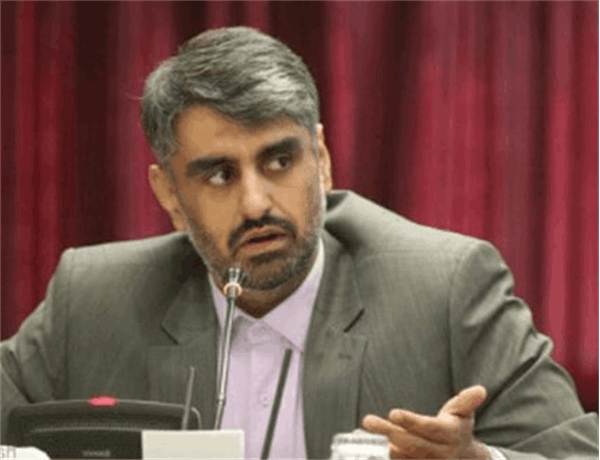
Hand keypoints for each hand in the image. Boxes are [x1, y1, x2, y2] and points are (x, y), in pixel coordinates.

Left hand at [362, 385, 490, 459]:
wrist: (464, 458)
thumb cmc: (457, 428)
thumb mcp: (463, 413)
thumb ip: (467, 401)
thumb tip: (480, 390)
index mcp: (450, 435)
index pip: (429, 428)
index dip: (411, 422)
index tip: (393, 413)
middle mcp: (441, 453)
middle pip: (412, 444)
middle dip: (389, 432)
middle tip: (368, 421)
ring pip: (404, 457)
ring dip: (384, 446)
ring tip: (366, 432)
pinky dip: (388, 457)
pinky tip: (373, 446)